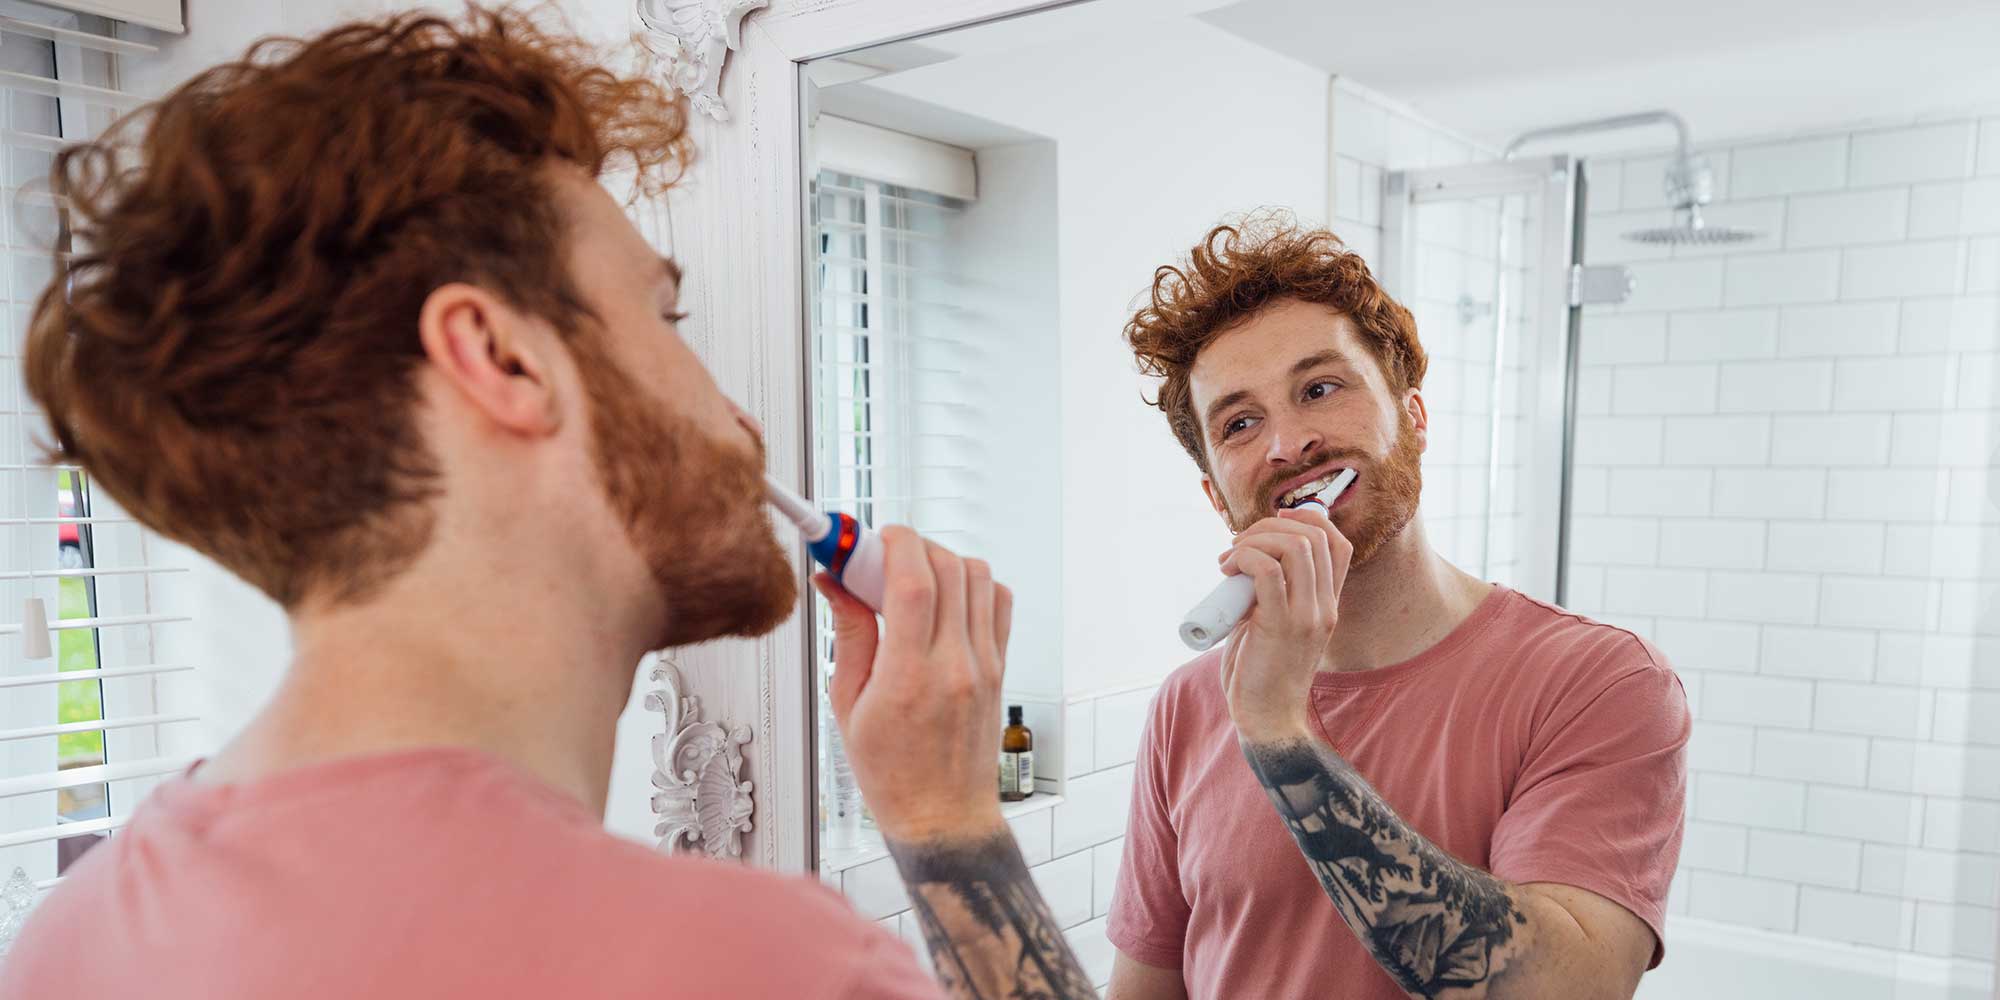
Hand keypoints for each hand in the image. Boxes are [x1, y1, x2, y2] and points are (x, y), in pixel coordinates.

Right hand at [815, 526, 1013, 842]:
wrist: (942, 816)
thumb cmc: (892, 773)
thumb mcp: (849, 705)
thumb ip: (848, 635)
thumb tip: (835, 583)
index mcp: (910, 676)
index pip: (913, 581)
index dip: (893, 544)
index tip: (870, 538)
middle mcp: (955, 664)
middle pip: (947, 567)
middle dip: (911, 547)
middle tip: (880, 561)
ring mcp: (984, 664)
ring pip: (978, 576)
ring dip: (943, 562)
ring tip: (911, 580)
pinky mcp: (999, 667)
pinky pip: (998, 601)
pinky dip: (973, 585)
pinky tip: (945, 601)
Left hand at [1216, 505, 1351, 742]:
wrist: (1267, 720)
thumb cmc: (1262, 673)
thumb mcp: (1274, 624)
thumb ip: (1270, 594)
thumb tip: (1243, 561)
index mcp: (1328, 605)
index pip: (1337, 544)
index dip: (1309, 518)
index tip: (1274, 521)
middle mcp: (1324, 607)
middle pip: (1313, 536)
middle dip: (1269, 526)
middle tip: (1238, 545)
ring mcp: (1307, 616)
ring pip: (1293, 547)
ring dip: (1255, 540)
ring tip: (1230, 559)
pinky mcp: (1281, 626)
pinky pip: (1267, 570)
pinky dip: (1245, 558)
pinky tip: (1228, 570)